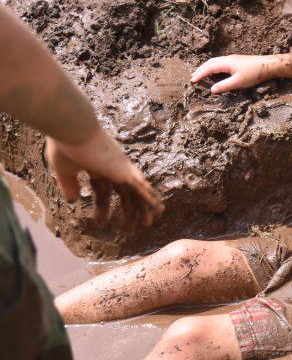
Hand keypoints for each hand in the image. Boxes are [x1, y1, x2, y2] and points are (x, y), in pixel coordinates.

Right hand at [45, 130, 163, 228]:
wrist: (73, 129)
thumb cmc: (65, 145)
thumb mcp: (64, 170)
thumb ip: (69, 185)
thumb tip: (73, 201)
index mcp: (97, 167)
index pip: (103, 190)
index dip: (103, 207)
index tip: (100, 223)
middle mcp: (112, 167)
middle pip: (124, 194)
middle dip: (127, 211)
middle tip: (129, 230)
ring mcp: (121, 168)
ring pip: (137, 192)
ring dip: (143, 209)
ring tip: (148, 224)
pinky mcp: (125, 170)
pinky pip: (143, 187)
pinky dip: (151, 198)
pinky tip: (158, 209)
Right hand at [190, 54, 281, 93]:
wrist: (269, 65)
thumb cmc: (255, 73)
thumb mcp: (239, 82)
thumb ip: (224, 86)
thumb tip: (212, 90)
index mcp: (226, 63)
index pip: (209, 68)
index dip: (199, 74)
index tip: (192, 81)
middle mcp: (228, 59)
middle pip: (210, 63)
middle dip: (200, 70)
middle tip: (193, 78)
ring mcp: (233, 60)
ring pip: (215, 62)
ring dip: (206, 68)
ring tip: (201, 75)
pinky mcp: (237, 62)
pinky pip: (221, 64)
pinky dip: (213, 68)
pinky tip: (215, 73)